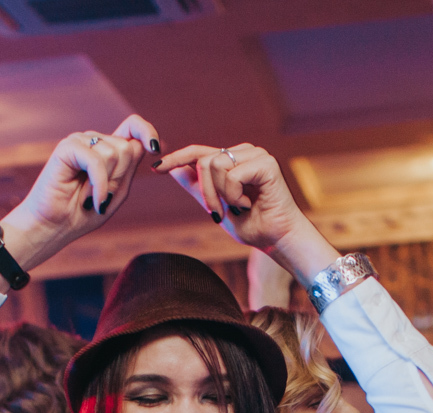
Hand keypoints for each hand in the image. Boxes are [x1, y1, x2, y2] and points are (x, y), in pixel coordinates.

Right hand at [0, 116, 159, 279]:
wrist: (54, 226)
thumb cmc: (83, 212)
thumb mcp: (116, 193)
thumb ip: (129, 170)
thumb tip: (141, 145)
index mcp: (108, 150)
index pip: (132, 127)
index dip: (147, 131)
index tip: (155, 149)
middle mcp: (94, 141)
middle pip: (127, 148)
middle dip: (119, 177)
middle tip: (100, 195)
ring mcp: (80, 141)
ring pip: (114, 154)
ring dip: (106, 183)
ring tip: (89, 196)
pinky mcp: (68, 147)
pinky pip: (96, 160)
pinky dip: (98, 184)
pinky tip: (91, 199)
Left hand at [155, 143, 340, 281]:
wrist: (277, 239)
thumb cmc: (252, 225)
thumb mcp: (216, 206)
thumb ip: (198, 188)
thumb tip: (174, 170)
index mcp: (232, 160)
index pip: (198, 153)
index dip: (176, 159)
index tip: (155, 168)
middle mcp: (244, 152)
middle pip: (203, 160)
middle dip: (205, 192)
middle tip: (218, 214)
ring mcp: (255, 154)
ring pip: (214, 165)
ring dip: (220, 195)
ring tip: (238, 207)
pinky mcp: (265, 162)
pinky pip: (231, 175)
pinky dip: (235, 196)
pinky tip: (250, 204)